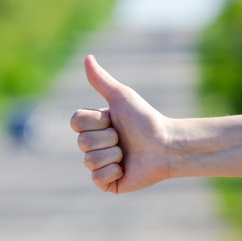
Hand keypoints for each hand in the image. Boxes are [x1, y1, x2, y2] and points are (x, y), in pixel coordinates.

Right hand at [71, 55, 171, 193]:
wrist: (166, 144)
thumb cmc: (145, 120)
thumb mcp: (122, 97)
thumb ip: (101, 80)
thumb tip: (87, 57)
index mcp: (93, 126)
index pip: (75, 122)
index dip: (96, 121)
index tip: (114, 119)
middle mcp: (93, 145)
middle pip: (82, 142)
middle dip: (108, 138)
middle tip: (124, 138)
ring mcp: (99, 164)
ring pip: (89, 161)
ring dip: (113, 154)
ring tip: (127, 153)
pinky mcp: (107, 183)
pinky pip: (96, 178)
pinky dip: (113, 172)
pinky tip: (125, 168)